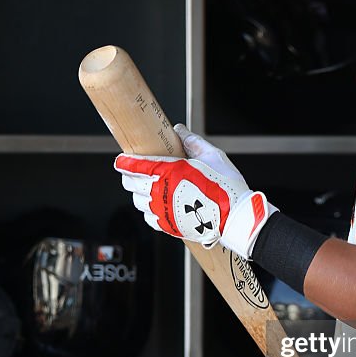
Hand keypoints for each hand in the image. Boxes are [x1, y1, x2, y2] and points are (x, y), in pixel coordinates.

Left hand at [114, 125, 276, 258]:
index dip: (125, 162)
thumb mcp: (212, 156)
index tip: (121, 160)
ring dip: (138, 193)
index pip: (136, 166)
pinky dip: (149, 210)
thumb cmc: (225, 186)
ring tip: (145, 188)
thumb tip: (178, 130)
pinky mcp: (168, 226)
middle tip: (132, 172)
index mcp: (169, 172)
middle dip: (129, 176)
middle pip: (132, 184)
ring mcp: (163, 210)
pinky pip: (149, 218)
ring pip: (138, 202)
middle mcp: (161, 192)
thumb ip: (192, 141)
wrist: (234, 217)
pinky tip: (156, 204)